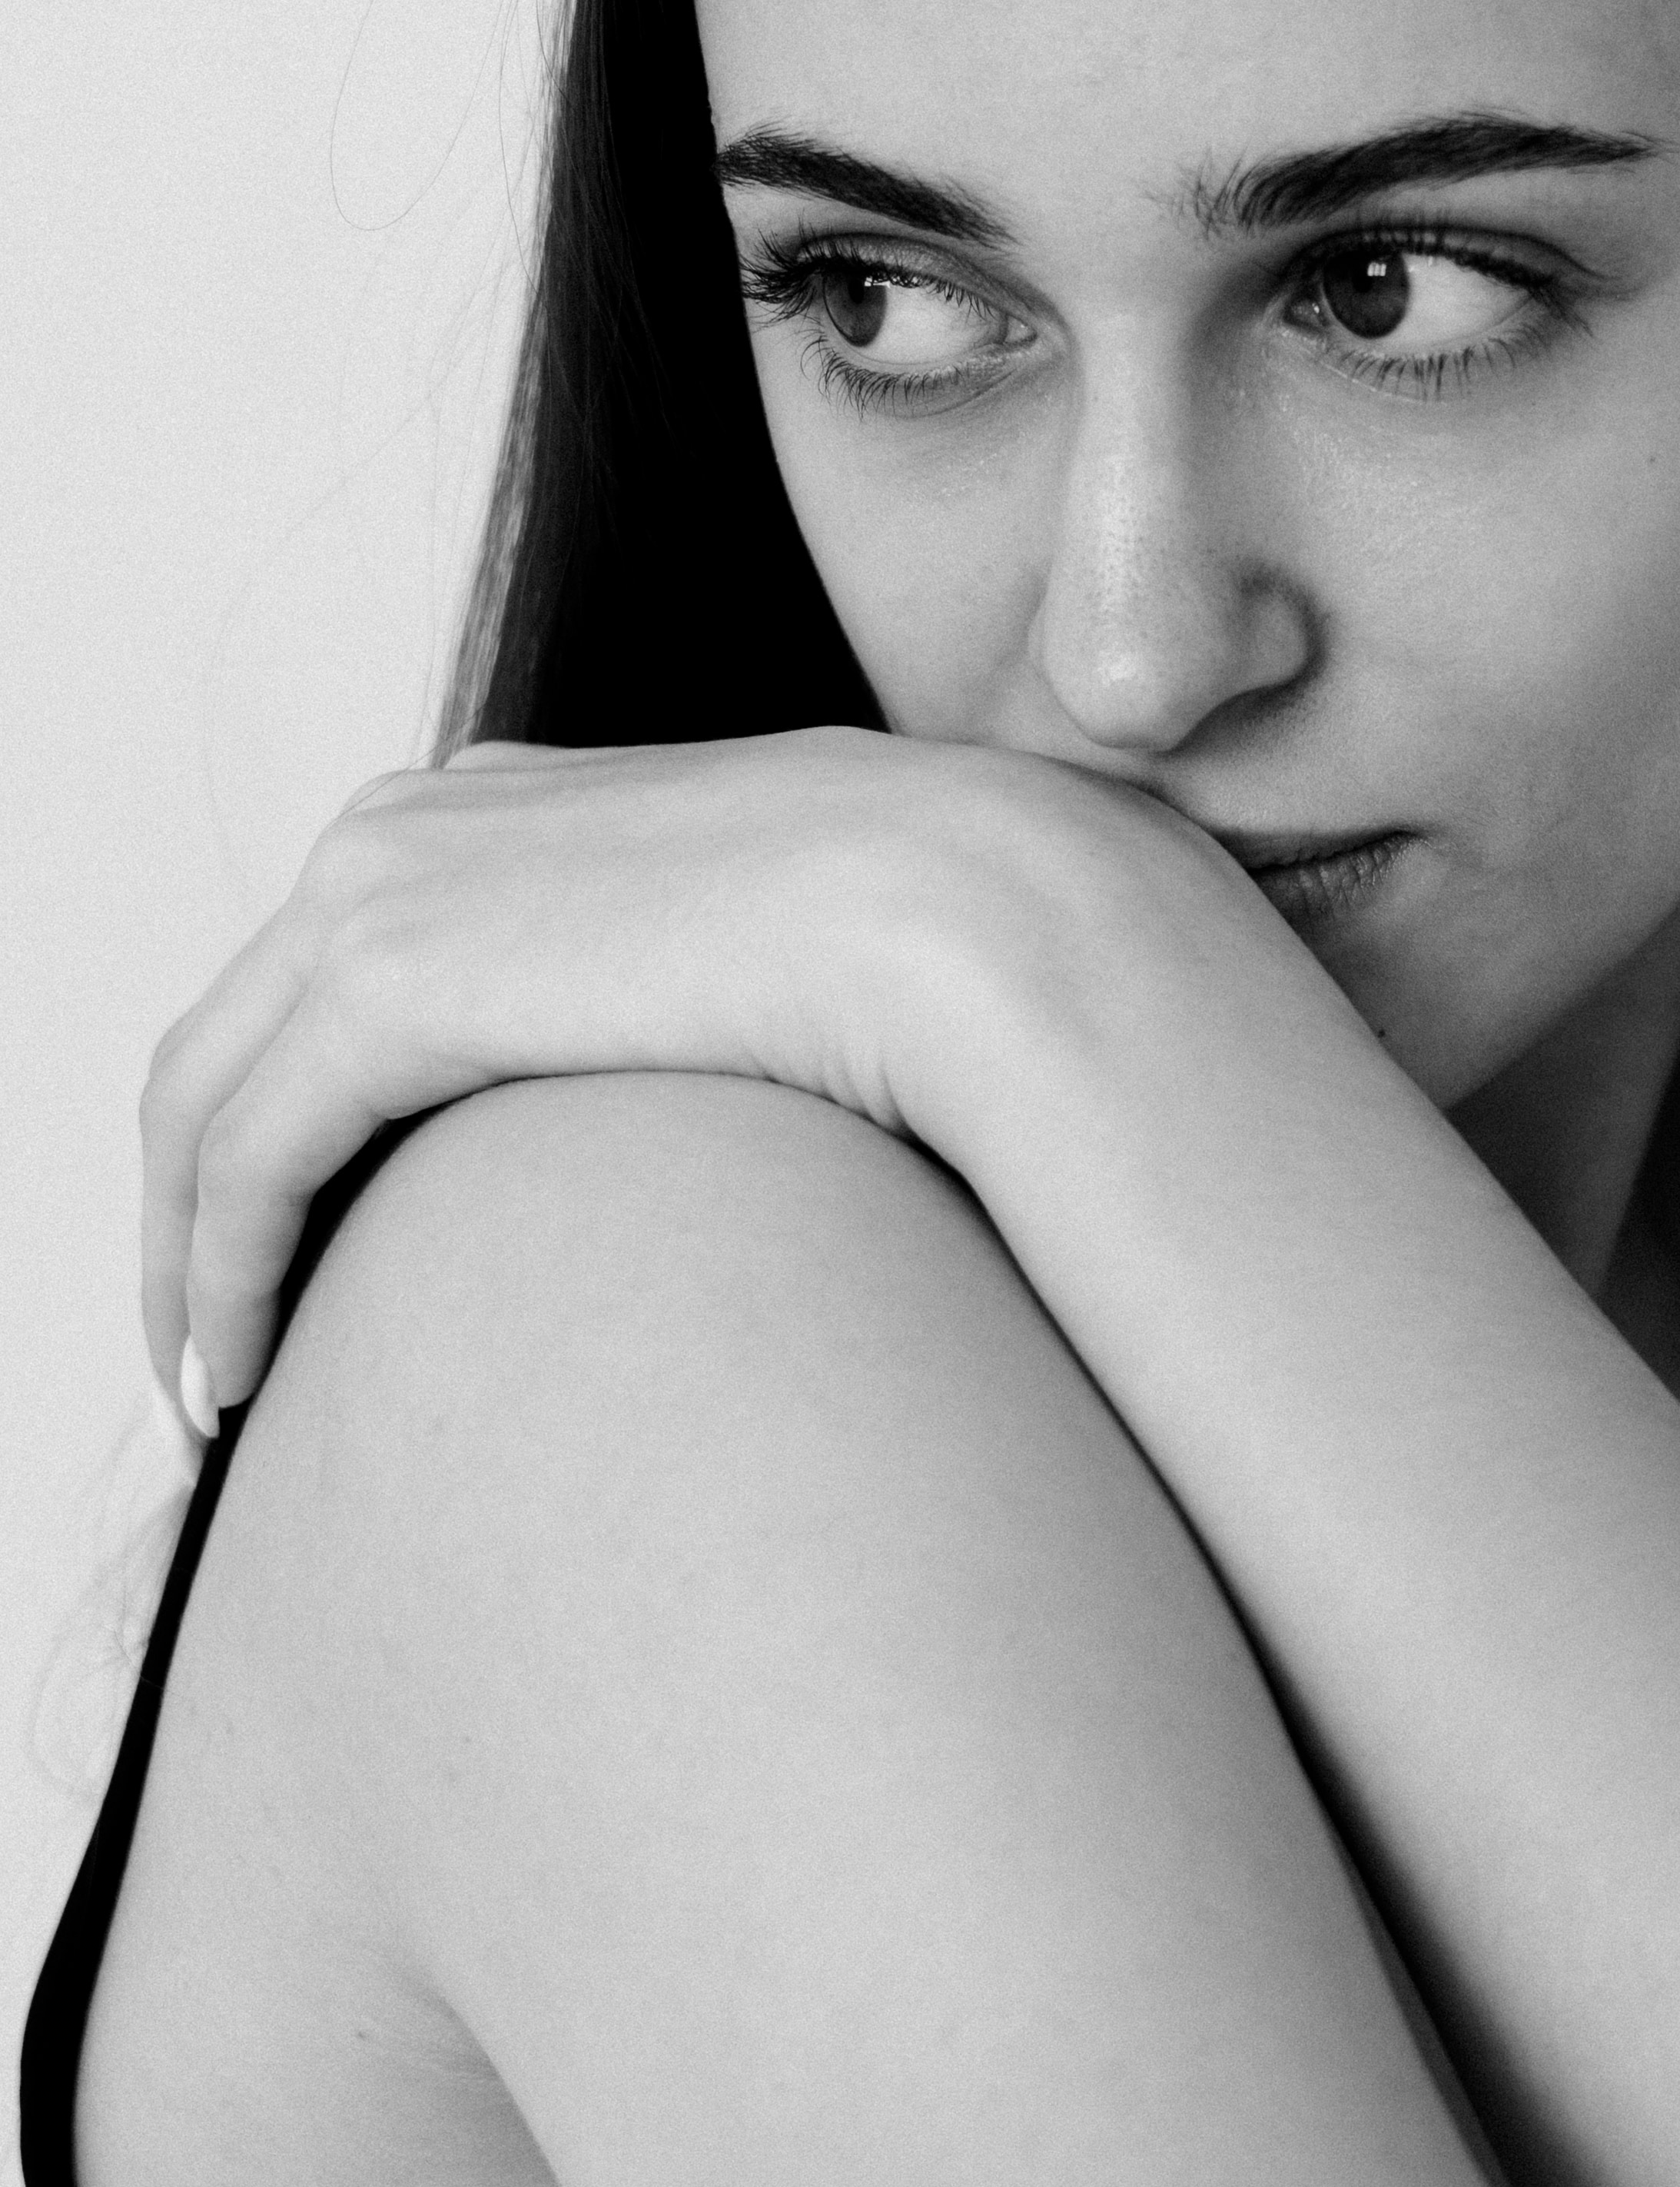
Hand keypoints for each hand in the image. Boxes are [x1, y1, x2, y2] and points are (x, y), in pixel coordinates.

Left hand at [140, 728, 1300, 1425]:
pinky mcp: (391, 974)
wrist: (988, 906)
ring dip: (186, 1255)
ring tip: (220, 1387)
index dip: (282, 1117)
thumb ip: (674, 988)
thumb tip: (693, 1083)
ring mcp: (394, 879)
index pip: (328, 966)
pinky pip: (241, 1152)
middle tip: (218, 1347)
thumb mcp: (764, 951)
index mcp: (508, 799)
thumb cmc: (932, 950)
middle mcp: (422, 816)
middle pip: (235, 1029)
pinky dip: (213, 1270)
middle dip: (200, 1197)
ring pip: (205, 1096)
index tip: (302, 1252)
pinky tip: (240, 1376)